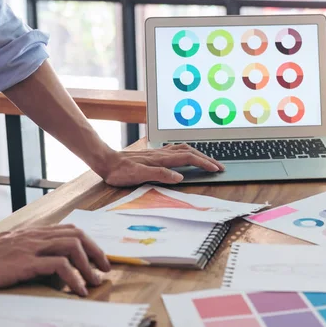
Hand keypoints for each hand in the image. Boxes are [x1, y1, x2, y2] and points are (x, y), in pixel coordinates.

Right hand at [0, 225, 110, 296]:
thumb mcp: (17, 248)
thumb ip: (36, 251)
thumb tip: (56, 268)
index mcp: (37, 232)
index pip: (71, 230)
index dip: (90, 243)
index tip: (99, 259)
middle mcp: (38, 236)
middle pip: (78, 235)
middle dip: (96, 252)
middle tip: (105, 269)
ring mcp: (33, 247)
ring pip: (73, 246)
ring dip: (88, 266)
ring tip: (94, 282)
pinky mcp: (27, 262)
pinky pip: (59, 265)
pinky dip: (74, 277)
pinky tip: (78, 289)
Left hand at [102, 143, 224, 186]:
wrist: (106, 161)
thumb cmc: (120, 171)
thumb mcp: (138, 176)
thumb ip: (160, 175)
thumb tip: (180, 177)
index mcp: (162, 159)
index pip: (189, 159)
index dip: (204, 163)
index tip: (216, 169)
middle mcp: (162, 153)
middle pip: (191, 151)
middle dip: (207, 158)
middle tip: (219, 166)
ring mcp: (159, 152)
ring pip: (184, 149)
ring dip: (199, 154)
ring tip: (208, 161)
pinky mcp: (154, 154)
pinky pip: (176, 150)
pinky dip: (187, 152)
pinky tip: (187, 155)